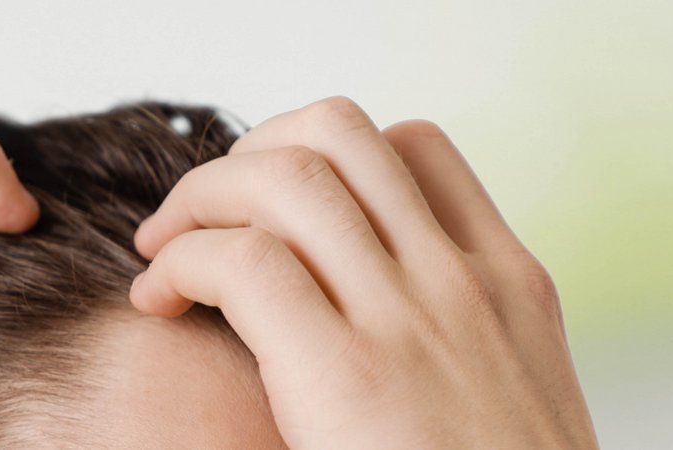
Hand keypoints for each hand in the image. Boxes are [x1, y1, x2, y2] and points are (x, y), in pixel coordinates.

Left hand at [128, 98, 596, 447]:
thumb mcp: (509, 399)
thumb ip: (452, 341)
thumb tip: (361, 317)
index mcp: (510, 286)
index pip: (412, 148)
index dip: (319, 158)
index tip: (270, 216)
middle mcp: (464, 283)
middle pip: (336, 133)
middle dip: (243, 157)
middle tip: (200, 221)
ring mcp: (411, 320)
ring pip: (282, 176)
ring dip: (199, 200)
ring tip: (163, 256)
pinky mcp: (347, 374)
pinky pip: (240, 261)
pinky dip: (181, 262)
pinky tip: (162, 302)